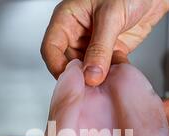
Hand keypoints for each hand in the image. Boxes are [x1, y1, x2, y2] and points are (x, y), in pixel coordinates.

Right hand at [41, 0, 168, 85]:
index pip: (51, 48)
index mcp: (68, 19)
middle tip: (91, 85)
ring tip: (106, 80)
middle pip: (69, 63)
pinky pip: (105, 71)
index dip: (57, 66)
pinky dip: (111, 75)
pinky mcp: (109, 53)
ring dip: (97, 78)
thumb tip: (91, 74)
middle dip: (80, 76)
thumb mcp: (110, 16)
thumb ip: (100, 47)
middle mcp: (77, 34)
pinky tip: (117, 74)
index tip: (70, 80)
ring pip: (87, 70)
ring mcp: (93, 45)